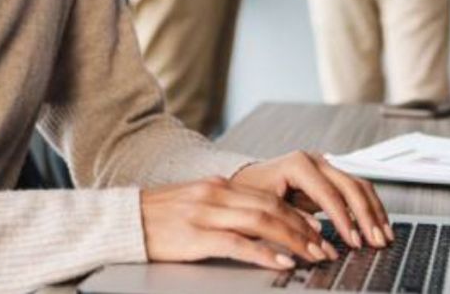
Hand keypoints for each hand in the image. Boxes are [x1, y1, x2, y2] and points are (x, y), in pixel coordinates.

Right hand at [140, 176, 336, 269]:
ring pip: (262, 222)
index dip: (297, 213)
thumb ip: (224, 207)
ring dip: (293, 240)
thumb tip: (257, 222)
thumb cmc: (159, 217)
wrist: (124, 220)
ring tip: (313, 256)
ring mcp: (206, 213)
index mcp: (218, 185)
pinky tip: (281, 262)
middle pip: (271, 207)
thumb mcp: (195, 203)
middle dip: (303, 229)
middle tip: (325, 247)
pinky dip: (264, 252)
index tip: (318, 229)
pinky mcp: (196, 235)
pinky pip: (238, 243)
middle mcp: (216, 194)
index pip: (268, 197)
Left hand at [231, 151, 392, 249]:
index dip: (344, 218)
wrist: (246, 180)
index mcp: (298, 164)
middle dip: (366, 215)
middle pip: (350, 186)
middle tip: (376, 241)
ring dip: (374, 211)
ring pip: (359, 185)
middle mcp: (315, 161)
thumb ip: (292, 219)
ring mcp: (324, 166)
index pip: (328, 193)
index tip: (355, 240)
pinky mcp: (330, 177)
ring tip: (383, 236)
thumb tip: (319, 235)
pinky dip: (369, 207)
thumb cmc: (252, 192)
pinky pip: (356, 189)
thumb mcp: (266, 206)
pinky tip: (377, 225)